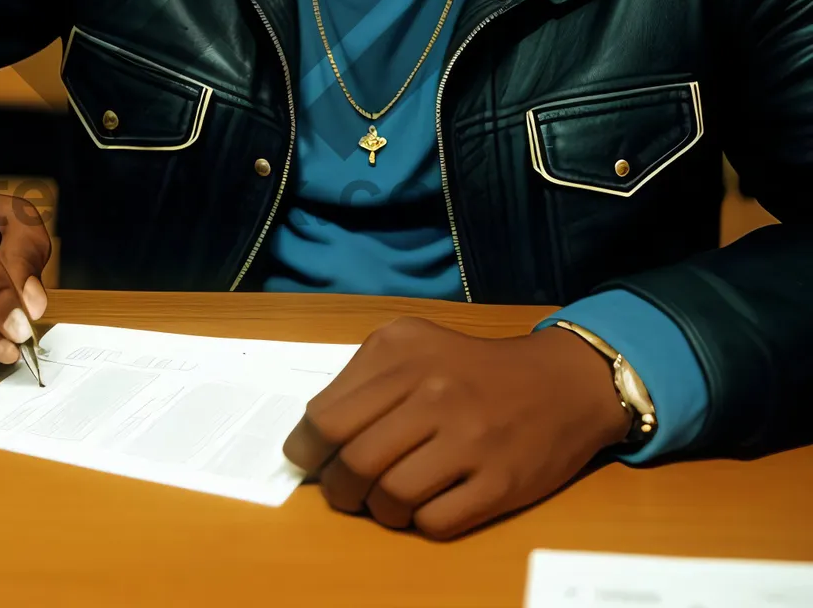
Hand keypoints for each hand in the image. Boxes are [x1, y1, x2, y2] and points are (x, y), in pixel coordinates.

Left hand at [283, 317, 630, 538]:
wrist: (560, 382)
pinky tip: (425, 505)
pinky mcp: (499, 482)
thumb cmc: (470, 368)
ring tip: (386, 499)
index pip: (326, 418)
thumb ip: (361, 381)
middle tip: (345, 490)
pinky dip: (418, 522)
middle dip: (338, 488)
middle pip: (353, 461)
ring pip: (390, 497)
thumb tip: (312, 438)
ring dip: (377, 509)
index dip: (308, 450)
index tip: (311, 461)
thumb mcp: (412, 346)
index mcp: (401, 352)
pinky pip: (434, 522)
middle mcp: (433, 390)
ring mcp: (469, 438)